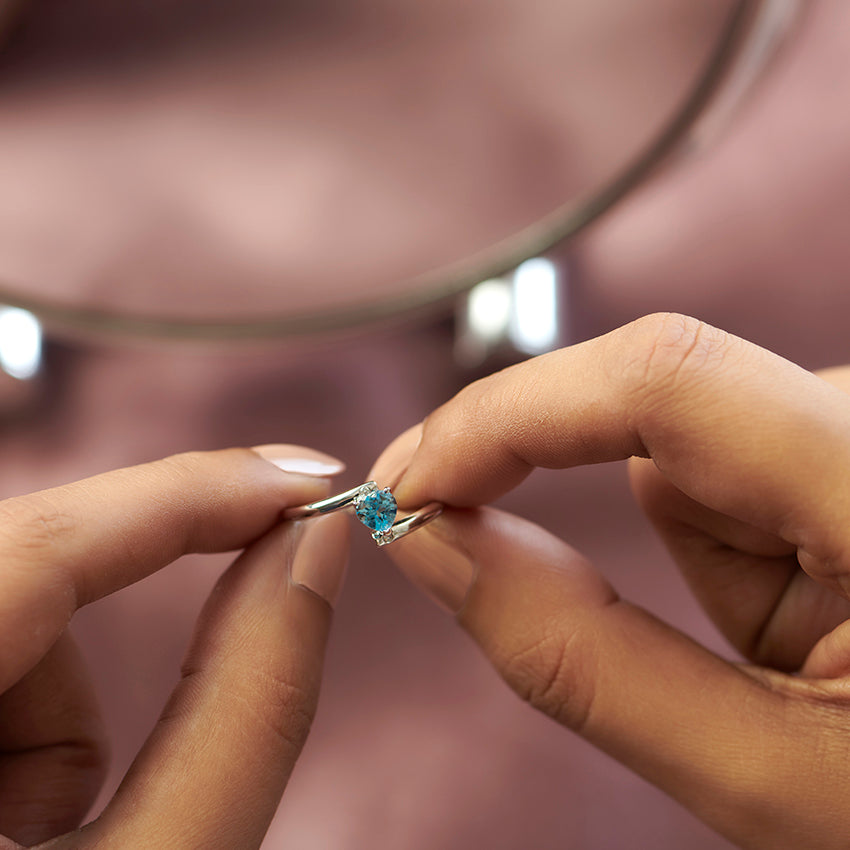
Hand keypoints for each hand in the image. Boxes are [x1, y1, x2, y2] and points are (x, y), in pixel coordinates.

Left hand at [0, 446, 347, 848]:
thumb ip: (248, 707)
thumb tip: (313, 546)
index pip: (38, 546)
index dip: (190, 495)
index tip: (307, 485)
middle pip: (25, 567)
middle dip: (112, 631)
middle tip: (223, 658)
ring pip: (6, 607)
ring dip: (59, 704)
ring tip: (57, 822)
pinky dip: (22, 717)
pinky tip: (17, 816)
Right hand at [371, 313, 849, 849]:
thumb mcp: (763, 779)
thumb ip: (577, 659)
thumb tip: (433, 543)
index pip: (664, 380)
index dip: (510, 413)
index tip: (414, 481)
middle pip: (663, 397)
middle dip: (555, 470)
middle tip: (452, 532)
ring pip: (698, 444)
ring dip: (699, 542)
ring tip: (786, 650)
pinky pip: (739, 464)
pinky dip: (734, 535)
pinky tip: (816, 606)